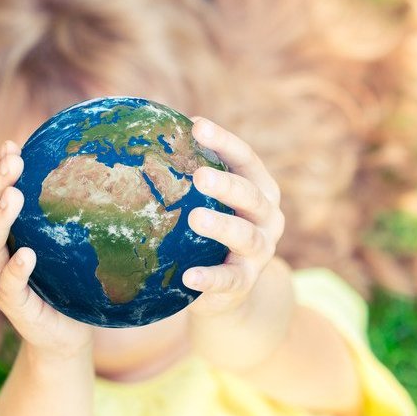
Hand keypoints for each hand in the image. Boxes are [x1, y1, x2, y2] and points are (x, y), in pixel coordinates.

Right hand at [0, 141, 92, 360]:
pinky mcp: (13, 306)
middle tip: (13, 160)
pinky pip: (9, 285)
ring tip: (13, 196)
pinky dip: (15, 269)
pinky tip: (27, 254)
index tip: (11, 145)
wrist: (63, 334)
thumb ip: (55, 210)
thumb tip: (81, 161)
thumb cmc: (61, 280)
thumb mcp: (56, 239)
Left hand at [183, 118, 285, 318]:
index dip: (224, 142)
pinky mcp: (245, 282)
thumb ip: (191, 174)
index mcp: (259, 189)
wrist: (230, 289)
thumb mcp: (208, 201)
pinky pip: (230, 280)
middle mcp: (268, 217)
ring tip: (195, 218)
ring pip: (245, 235)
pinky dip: (211, 278)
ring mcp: (260, 251)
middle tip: (199, 176)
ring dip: (221, 226)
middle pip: (250, 195)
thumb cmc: (212, 231)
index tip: (197, 126)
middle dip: (226, 185)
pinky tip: (189, 276)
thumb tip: (148, 132)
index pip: (245, 159)